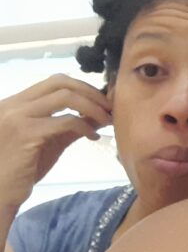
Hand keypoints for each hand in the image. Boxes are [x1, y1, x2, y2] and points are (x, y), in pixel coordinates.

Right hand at [0, 74, 110, 208]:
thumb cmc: (20, 170)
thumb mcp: (48, 141)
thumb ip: (70, 125)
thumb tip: (100, 112)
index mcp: (15, 103)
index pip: (53, 81)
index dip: (83, 87)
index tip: (102, 100)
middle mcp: (12, 105)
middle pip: (60, 82)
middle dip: (91, 92)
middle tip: (110, 107)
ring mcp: (17, 117)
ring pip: (65, 96)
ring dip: (93, 106)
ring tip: (107, 120)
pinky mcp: (25, 134)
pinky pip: (66, 121)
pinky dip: (85, 126)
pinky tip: (93, 137)